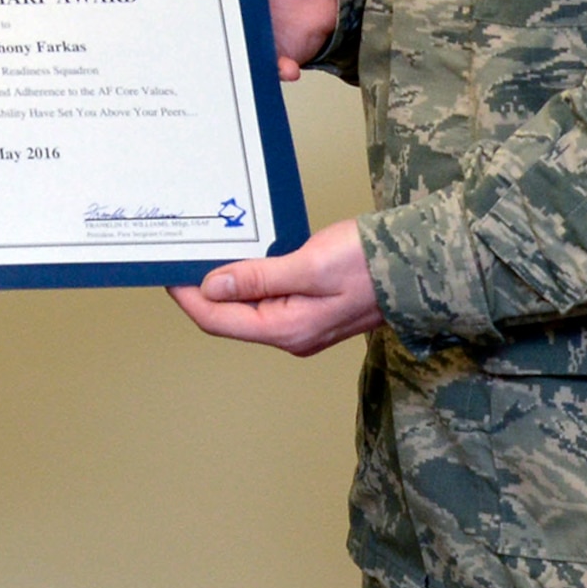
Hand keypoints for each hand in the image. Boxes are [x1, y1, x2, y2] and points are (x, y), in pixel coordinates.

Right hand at [168, 0, 336, 78]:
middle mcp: (220, 6)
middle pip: (186, 24)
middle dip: (171, 37)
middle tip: (158, 41)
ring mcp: (244, 31)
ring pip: (220, 53)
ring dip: (219, 63)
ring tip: (219, 63)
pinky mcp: (271, 51)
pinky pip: (265, 68)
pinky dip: (273, 71)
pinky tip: (281, 66)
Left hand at [168, 218, 381, 355]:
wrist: (419, 265)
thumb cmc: (369, 263)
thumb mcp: (309, 265)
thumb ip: (258, 278)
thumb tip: (212, 287)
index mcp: (287, 329)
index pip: (218, 319)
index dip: (187, 296)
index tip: (168, 270)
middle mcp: (290, 334)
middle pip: (228, 316)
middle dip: (200, 289)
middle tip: (180, 255)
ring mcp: (301, 323)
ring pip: (246, 307)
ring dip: (224, 282)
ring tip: (203, 252)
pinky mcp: (309, 308)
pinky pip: (266, 298)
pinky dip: (247, 279)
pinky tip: (240, 257)